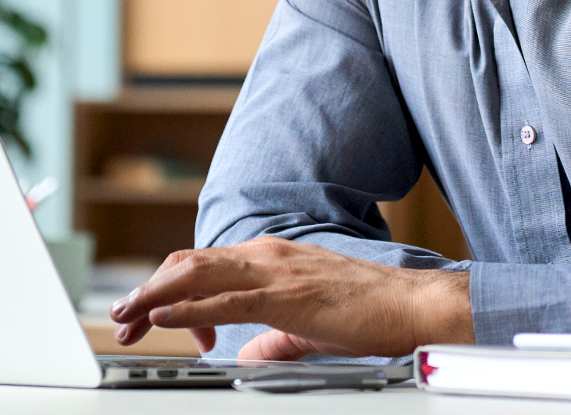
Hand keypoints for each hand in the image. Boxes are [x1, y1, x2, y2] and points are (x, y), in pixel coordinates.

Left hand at [109, 236, 473, 359]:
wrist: (409, 305)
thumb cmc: (367, 311)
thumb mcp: (308, 326)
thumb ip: (274, 338)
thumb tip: (248, 356)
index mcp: (272, 257)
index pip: (206, 265)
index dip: (171, 290)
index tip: (154, 319)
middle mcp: (268, 254)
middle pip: (191, 263)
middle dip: (150, 289)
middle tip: (122, 315)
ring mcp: (277, 270)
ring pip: (200, 273)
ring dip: (157, 294)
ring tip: (128, 314)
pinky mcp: (287, 296)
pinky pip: (228, 299)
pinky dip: (190, 307)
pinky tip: (166, 317)